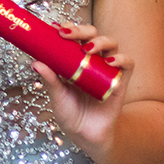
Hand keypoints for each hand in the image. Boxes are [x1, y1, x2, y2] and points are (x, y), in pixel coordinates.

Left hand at [34, 23, 131, 153]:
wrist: (85, 135)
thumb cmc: (69, 113)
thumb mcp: (56, 96)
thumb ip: (49, 80)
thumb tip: (35, 62)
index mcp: (74, 60)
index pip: (74, 36)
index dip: (68, 28)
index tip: (56, 28)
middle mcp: (92, 61)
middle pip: (92, 34)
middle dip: (81, 30)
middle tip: (68, 34)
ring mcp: (107, 69)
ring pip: (111, 43)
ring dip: (101, 41)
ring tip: (88, 49)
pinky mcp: (121, 81)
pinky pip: (127, 64)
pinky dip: (121, 59)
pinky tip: (110, 62)